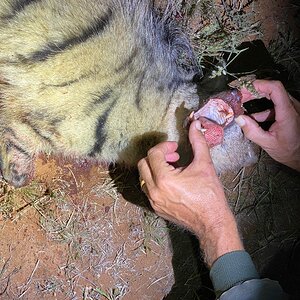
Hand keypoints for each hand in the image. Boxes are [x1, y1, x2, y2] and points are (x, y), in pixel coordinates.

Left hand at [138, 121, 242, 266]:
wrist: (212, 222)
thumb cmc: (210, 195)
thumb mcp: (205, 165)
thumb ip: (198, 142)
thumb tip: (195, 124)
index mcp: (164, 179)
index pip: (153, 154)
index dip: (164, 146)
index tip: (176, 147)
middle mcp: (154, 191)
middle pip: (143, 164)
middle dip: (157, 156)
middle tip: (173, 156)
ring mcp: (153, 201)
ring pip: (143, 177)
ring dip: (154, 168)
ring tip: (173, 168)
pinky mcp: (156, 208)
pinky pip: (148, 189)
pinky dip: (155, 180)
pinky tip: (171, 181)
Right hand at [236, 80, 299, 170]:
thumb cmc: (290, 151)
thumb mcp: (268, 143)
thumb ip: (252, 131)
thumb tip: (239, 119)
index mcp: (287, 112)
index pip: (275, 88)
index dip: (259, 85)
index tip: (245, 88)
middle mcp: (292, 107)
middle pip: (272, 89)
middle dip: (254, 90)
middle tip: (240, 95)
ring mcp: (291, 108)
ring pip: (272, 96)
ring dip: (256, 98)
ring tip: (242, 103)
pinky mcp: (288, 112)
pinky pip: (274, 104)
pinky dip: (262, 108)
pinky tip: (252, 116)